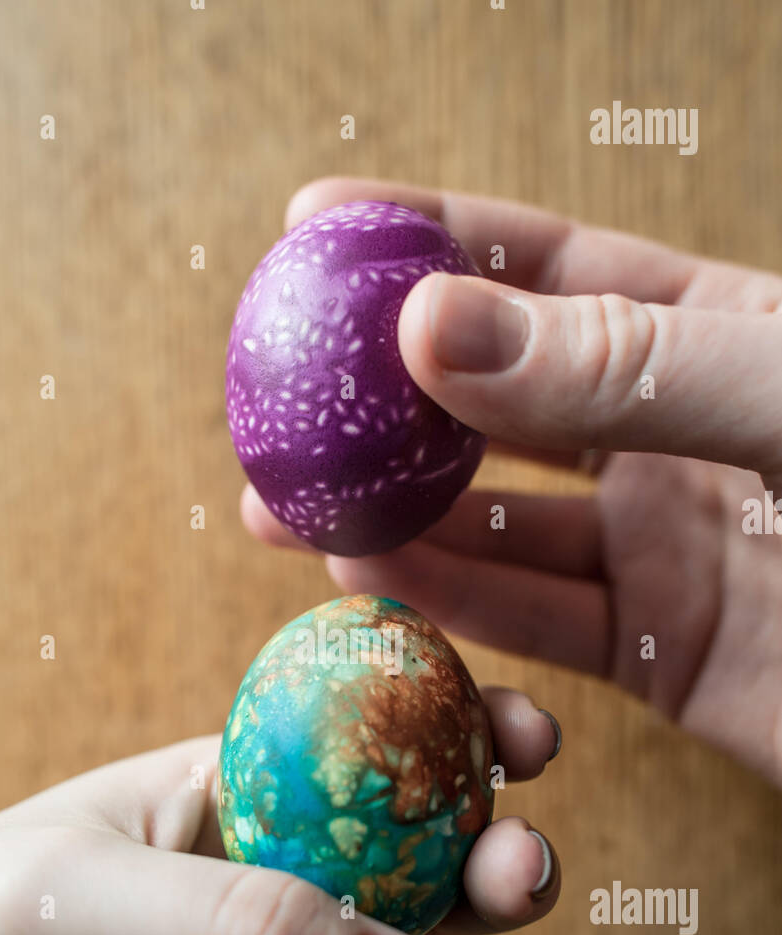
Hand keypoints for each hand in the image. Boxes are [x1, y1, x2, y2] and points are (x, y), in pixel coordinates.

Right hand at [243, 176, 781, 786]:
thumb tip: (431, 327)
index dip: (428, 242)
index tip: (312, 228)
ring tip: (281, 502)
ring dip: (389, 513)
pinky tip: (366, 572)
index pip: (546, 269)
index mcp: (714, 335)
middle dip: (378, 400)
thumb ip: (626, 365)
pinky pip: (532, 622)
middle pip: (495, 402)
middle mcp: (671, 437)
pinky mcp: (661, 656)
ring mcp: (663, 547)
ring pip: (494, 523)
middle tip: (270, 395)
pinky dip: (449, 600)